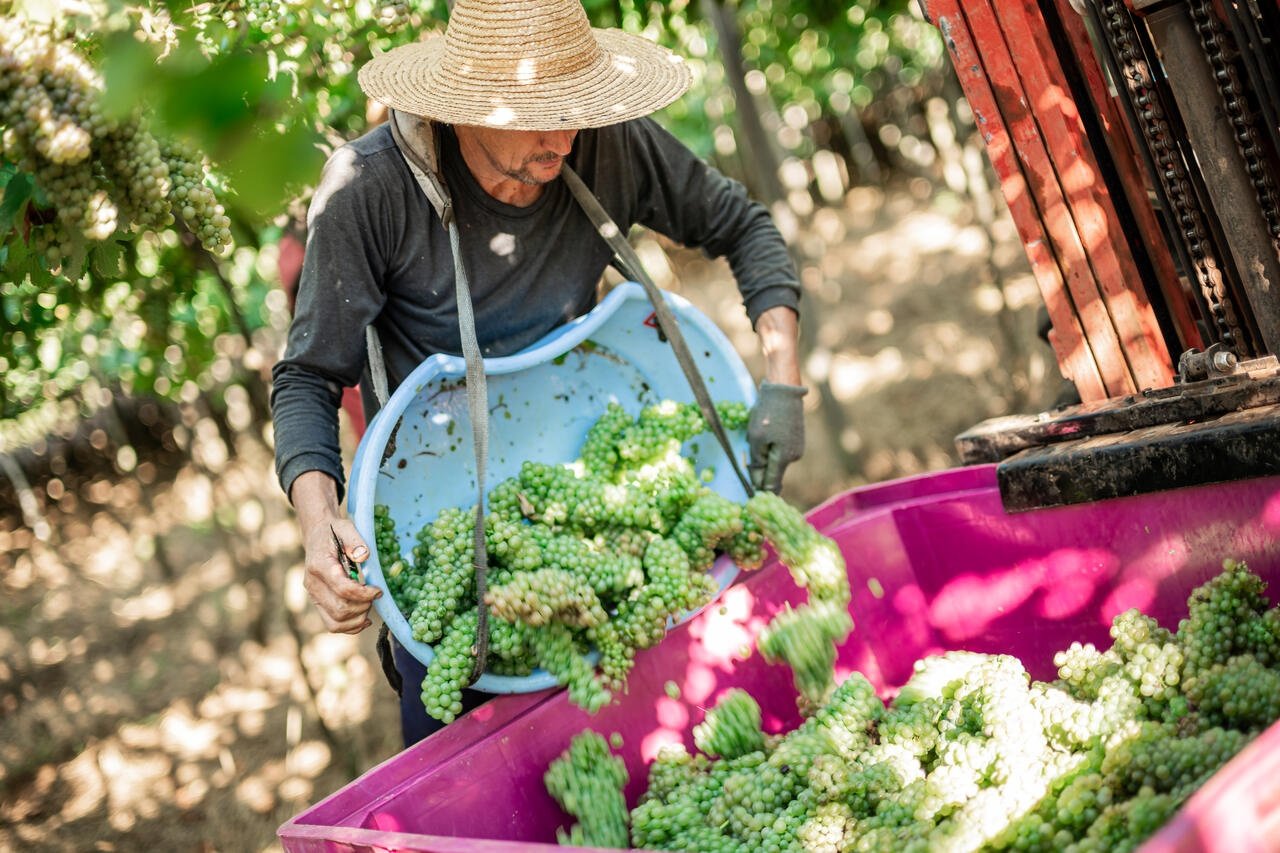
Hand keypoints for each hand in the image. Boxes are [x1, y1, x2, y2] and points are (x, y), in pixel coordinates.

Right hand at [291, 471, 380, 633]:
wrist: (318, 534)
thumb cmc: (334, 531)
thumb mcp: (346, 527)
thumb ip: (355, 540)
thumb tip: (365, 556)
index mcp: (319, 566)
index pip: (343, 589)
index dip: (364, 593)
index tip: (379, 590)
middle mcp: (313, 584)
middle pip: (340, 609)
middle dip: (363, 607)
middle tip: (375, 596)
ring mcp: (314, 596)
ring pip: (335, 622)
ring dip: (358, 618)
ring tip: (369, 604)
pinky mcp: (318, 602)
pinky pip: (332, 624)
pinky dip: (350, 626)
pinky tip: (364, 618)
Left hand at [747, 382, 806, 492]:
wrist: (784, 390)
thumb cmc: (768, 414)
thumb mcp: (756, 439)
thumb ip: (757, 462)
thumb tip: (757, 482)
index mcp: (785, 458)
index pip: (772, 485)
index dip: (759, 490)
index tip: (748, 493)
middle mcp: (794, 456)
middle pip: (774, 474)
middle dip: (760, 472)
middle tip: (746, 463)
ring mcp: (797, 447)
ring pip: (776, 462)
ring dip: (764, 459)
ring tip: (755, 443)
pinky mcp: (796, 439)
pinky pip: (780, 451)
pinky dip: (770, 449)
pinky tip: (764, 437)